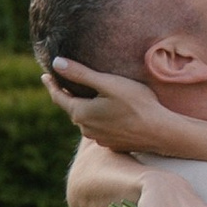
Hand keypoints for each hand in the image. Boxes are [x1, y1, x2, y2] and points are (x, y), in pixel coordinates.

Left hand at [42, 57, 201, 159]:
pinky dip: (98, 117)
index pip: (59, 97)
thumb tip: (56, 64)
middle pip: (72, 109)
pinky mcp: (112, 143)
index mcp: (81, 113)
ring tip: (86, 96)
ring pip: (86, 119)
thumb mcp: (108, 83)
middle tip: (65, 82)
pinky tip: (108, 111)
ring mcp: (99, 138)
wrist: (161, 132)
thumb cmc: (137, 104)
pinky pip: (99, 127)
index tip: (46, 75)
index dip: (51, 85)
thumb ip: (80, 74)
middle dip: (68, 95)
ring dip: (84, 107)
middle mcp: (86, 129)